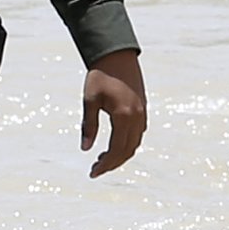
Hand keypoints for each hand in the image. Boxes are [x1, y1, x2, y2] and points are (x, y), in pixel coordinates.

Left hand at [80, 49, 146, 176]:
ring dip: (121, 155)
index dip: (105, 165)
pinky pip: (138, 133)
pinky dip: (128, 144)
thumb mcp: (90, 101)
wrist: (117, 55)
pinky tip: (115, 144)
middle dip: (113, 163)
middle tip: (95, 170)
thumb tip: (85, 149)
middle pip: (128, 150)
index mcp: (124, 116)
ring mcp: (142, 112)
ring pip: (135, 143)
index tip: (92, 173)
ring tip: (103, 159)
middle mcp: (137, 117)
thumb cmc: (100, 76)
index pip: (116, 149)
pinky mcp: (143, 107)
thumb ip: (89, 126)